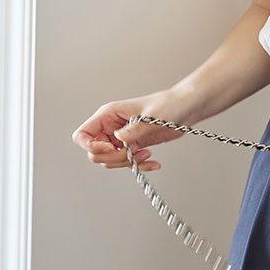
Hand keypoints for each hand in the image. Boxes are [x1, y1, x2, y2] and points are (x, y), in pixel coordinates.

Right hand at [70, 88, 196, 171]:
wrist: (187, 108)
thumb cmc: (170, 104)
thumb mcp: (153, 116)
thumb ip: (135, 128)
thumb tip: (118, 138)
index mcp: (109, 115)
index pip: (82, 135)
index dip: (91, 146)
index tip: (112, 148)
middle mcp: (111, 127)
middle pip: (95, 153)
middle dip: (114, 158)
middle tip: (134, 152)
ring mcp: (122, 138)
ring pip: (110, 160)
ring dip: (127, 162)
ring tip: (146, 155)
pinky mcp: (133, 146)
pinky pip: (127, 162)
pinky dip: (139, 165)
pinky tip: (154, 163)